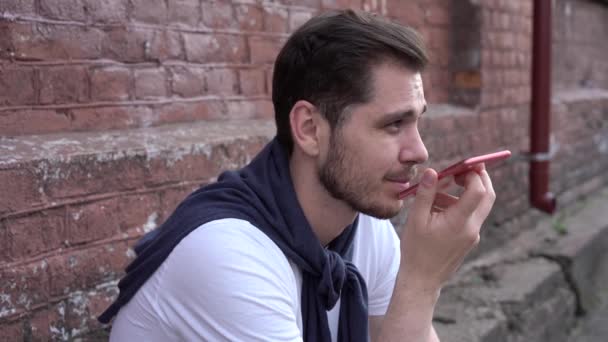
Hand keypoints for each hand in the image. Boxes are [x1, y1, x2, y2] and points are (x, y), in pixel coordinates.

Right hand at [399, 164, 495, 291]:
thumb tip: (431, 171)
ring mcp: (472, 235)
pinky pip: (469, 216)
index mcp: (459, 222)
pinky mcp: (468, 240)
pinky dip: (459, 205)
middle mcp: (471, 228)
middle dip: (479, 178)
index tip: (461, 165)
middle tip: (464, 168)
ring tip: (437, 192)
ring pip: (478, 206)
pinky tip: (437, 208)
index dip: (473, 174)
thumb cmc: (416, 251)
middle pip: (487, 196)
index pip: (478, 191)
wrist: (422, 280)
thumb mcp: (416, 219)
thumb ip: (425, 193)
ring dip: (464, 192)